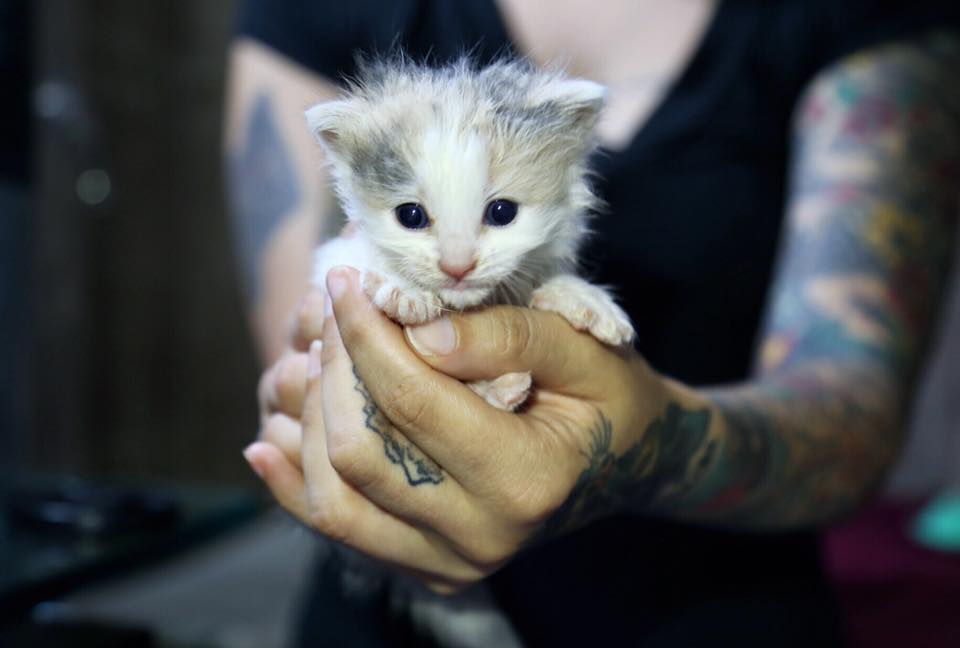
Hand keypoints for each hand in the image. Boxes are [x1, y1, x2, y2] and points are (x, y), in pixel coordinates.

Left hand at [245, 267, 669, 590]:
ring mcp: (451, 561)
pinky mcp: (430, 566)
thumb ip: (509, 336)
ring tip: (309, 359)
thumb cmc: (609, 397)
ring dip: (307, 424)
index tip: (345, 283)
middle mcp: (483, 537)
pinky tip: (270, 440)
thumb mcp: (583, 349)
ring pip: (337, 500)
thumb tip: (418, 332)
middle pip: (362, 452)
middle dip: (333, 370)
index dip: (368, 336)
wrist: (627, 463)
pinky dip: (297, 485)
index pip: (414, 402)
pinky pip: (342, 531)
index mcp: (527, 479)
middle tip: (331, 314)